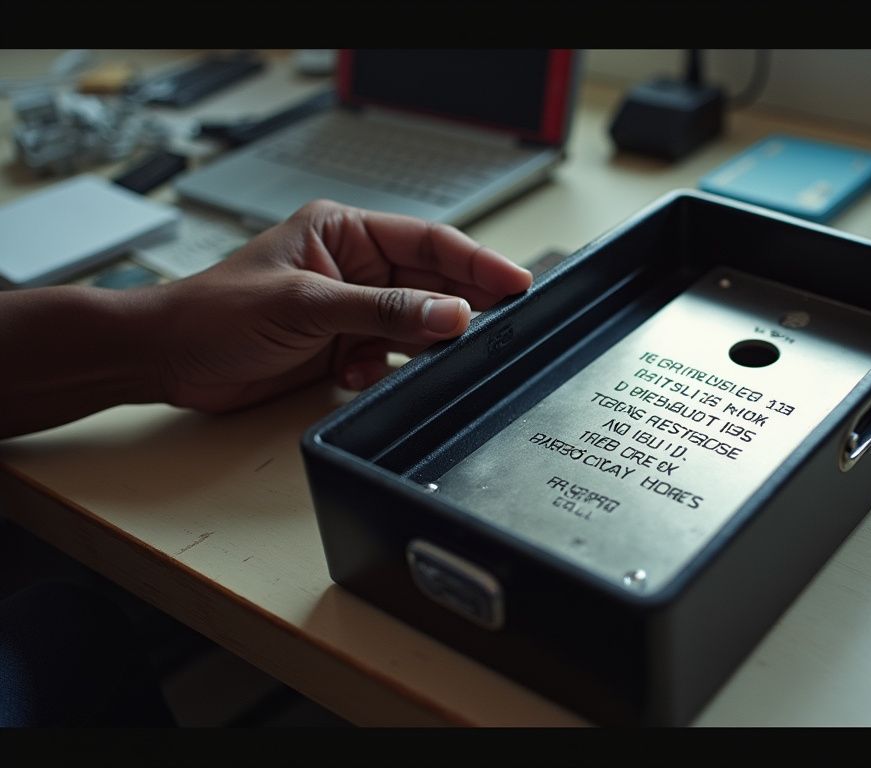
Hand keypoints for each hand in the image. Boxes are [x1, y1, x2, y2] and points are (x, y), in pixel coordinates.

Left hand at [151, 199, 531, 412]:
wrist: (166, 361)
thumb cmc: (214, 312)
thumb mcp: (305, 305)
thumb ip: (383, 311)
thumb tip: (450, 313)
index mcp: (344, 232)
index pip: (427, 243)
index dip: (477, 261)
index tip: (517, 282)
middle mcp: (352, 267)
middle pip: (430, 285)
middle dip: (458, 309)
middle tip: (498, 327)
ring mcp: (348, 310)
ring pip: (413, 326)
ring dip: (420, 346)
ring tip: (434, 359)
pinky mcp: (340, 348)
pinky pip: (389, 358)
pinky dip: (384, 371)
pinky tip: (360, 375)